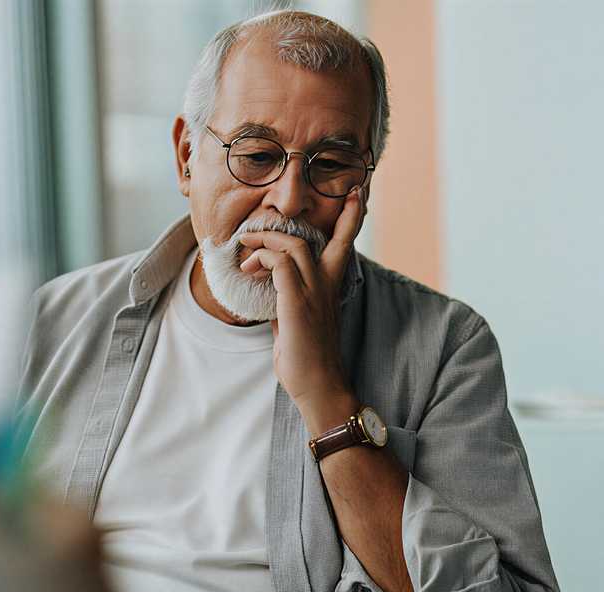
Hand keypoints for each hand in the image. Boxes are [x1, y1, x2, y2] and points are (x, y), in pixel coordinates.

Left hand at [237, 188, 366, 408]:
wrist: (319, 387)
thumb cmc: (307, 359)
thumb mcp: (297, 321)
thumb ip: (289, 300)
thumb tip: (273, 290)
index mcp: (330, 287)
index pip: (345, 244)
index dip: (352, 217)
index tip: (357, 194)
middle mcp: (326, 285)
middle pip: (340, 235)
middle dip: (347, 210)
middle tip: (343, 191)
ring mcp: (313, 293)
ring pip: (294, 245)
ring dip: (265, 238)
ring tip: (246, 243)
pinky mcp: (297, 303)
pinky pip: (280, 265)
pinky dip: (262, 257)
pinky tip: (249, 266)